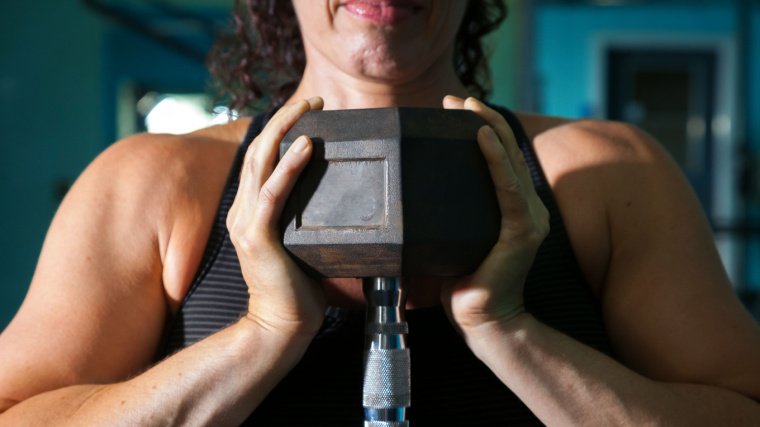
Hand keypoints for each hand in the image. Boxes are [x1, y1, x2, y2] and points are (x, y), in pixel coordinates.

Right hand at [227, 98, 325, 338]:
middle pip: (259, 149)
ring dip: (287, 128)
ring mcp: (246, 222)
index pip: (262, 159)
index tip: (308, 113)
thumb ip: (307, 220)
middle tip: (314, 99)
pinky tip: (306, 145)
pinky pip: (274, 192)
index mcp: (250, 211)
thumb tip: (341, 203)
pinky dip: (290, 165)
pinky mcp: (258, 235)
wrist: (281, 326)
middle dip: (285, 118)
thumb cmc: (297, 290)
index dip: (281, 130)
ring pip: (262, 160)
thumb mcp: (301, 244)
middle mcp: (242, 211)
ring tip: (310, 107)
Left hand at [441, 96, 548, 333]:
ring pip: (509, 162)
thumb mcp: (450, 241)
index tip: (455, 109)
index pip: (499, 160)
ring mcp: (528, 219)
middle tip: (455, 100)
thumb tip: (401, 199)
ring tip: (467, 107)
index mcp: (513, 210)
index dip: (481, 129)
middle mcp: (527, 208)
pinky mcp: (522, 232)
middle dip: (481, 119)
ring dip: (488, 128)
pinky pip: (508, 188)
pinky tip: (480, 137)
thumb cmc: (462, 285)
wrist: (483, 323)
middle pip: (506, 152)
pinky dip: (495, 159)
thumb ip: (441, 218)